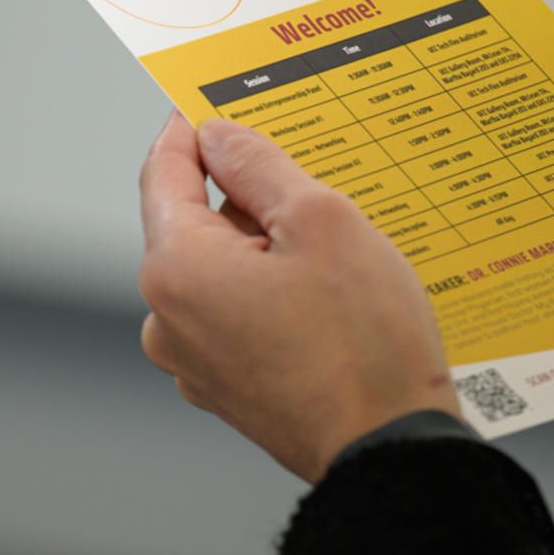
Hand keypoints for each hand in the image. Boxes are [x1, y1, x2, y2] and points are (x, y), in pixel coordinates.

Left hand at [138, 113, 460, 483]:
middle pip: (197, 223)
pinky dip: (275, 291)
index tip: (216, 100)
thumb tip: (221, 135)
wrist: (390, 453)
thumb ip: (260, 166)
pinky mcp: (230, 388)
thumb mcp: (321, 221)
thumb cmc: (362, 344)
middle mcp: (168, 320)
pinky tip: (331, 291)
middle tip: (310, 170)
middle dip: (247, 193)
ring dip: (269, 245)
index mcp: (176, 270)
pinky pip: (242, 315)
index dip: (192, 128)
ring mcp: (196, 362)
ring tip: (336, 242)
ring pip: (224, 271)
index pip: (164, 172)